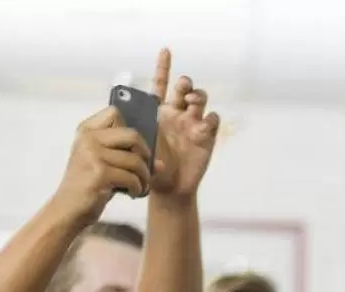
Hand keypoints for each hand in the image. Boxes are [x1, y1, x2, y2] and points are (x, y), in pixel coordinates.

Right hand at [53, 108, 151, 225]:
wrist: (68, 209)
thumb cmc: (88, 186)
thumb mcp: (103, 165)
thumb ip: (127, 157)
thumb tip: (160, 163)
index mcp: (87, 130)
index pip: (115, 113)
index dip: (132, 129)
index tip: (135, 148)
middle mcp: (88, 138)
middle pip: (132, 134)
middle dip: (145, 154)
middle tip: (145, 169)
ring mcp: (92, 154)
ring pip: (136, 160)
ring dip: (144, 177)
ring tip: (140, 187)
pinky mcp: (99, 173)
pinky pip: (132, 177)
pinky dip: (137, 188)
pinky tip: (132, 193)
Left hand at [148, 49, 219, 198]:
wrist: (170, 188)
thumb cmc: (153, 168)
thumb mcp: (140, 149)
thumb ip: (139, 137)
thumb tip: (132, 127)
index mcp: (159, 112)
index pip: (161, 85)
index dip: (163, 67)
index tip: (165, 50)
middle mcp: (177, 114)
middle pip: (184, 89)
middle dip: (185, 83)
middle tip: (183, 89)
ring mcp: (193, 124)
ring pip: (200, 99)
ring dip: (198, 95)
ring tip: (193, 101)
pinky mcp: (206, 136)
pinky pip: (212, 120)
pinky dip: (210, 118)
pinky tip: (204, 123)